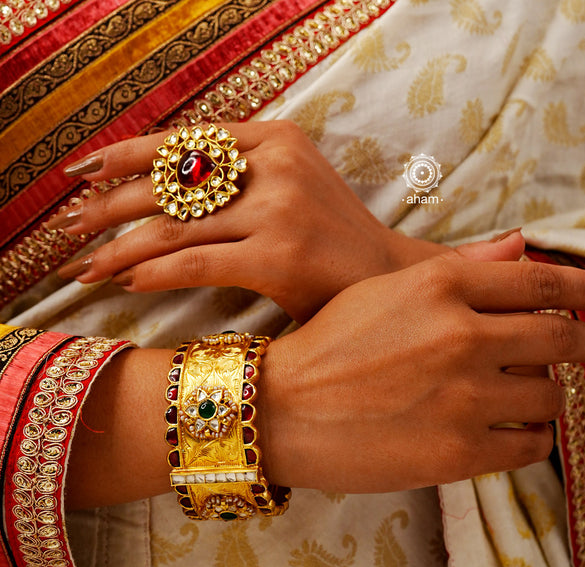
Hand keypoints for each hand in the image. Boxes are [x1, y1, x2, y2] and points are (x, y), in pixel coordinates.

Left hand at [51, 121, 443, 321]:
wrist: (385, 275)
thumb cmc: (330, 236)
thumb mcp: (291, 183)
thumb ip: (240, 172)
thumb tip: (163, 185)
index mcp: (277, 138)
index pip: (183, 141)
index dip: (126, 156)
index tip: (85, 173)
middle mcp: (276, 165)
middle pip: (168, 181)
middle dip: (108, 205)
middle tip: (71, 226)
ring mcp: (279, 210)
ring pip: (172, 225)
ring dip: (119, 247)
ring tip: (86, 265)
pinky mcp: (278, 258)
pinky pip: (194, 261)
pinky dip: (153, 272)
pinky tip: (127, 283)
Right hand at [256, 234, 584, 491]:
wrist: (284, 408)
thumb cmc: (327, 344)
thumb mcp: (383, 289)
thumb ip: (457, 269)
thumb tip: (518, 248)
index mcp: (441, 286)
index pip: (540, 280)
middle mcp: (462, 334)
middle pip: (562, 336)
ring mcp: (465, 396)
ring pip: (552, 395)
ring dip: (546, 394)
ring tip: (524, 395)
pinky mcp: (461, 453)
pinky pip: (533, 445)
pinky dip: (531, 436)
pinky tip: (508, 430)